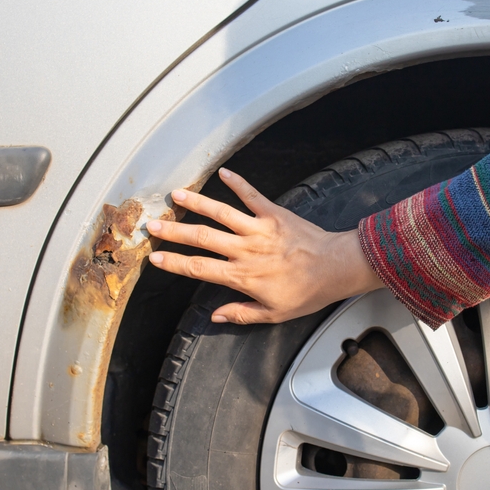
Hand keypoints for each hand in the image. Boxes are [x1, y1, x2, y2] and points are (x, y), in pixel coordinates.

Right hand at [146, 168, 383, 323]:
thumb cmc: (308, 293)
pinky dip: (237, 182)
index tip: (156, 258)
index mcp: (243, 276)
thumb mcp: (274, 314)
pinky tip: (223, 172)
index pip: (200, 269)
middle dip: (174, 231)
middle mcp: (246, 250)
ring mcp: (259, 229)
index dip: (175, 264)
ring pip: (221, 213)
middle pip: (202, 238)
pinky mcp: (274, 213)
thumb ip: (241, 314)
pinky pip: (251, 195)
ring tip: (177, 195)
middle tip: (153, 225)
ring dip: (197, 202)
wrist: (336, 268)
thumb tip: (214, 316)